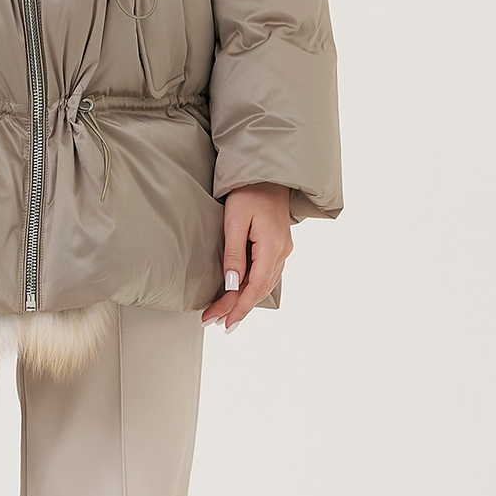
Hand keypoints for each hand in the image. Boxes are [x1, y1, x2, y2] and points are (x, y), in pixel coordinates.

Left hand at [201, 183, 291, 332]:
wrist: (267, 173)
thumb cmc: (249, 192)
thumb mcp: (235, 221)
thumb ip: (234, 255)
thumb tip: (232, 286)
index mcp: (272, 247)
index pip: (255, 288)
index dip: (239, 308)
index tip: (224, 323)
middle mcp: (281, 252)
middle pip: (258, 290)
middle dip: (236, 308)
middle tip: (213, 321)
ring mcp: (282, 249)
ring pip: (263, 284)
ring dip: (243, 300)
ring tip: (222, 314)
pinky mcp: (278, 245)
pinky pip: (266, 274)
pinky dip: (252, 288)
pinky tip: (240, 294)